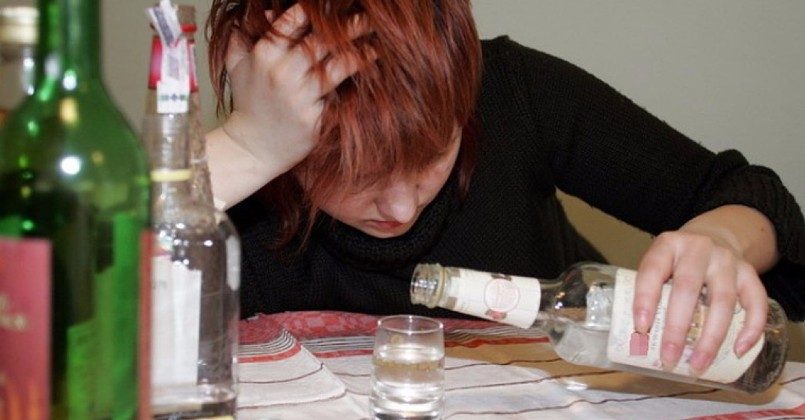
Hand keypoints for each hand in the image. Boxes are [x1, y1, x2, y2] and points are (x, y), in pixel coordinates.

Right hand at [222, 4, 372, 175]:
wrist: (253, 147)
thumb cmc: (249, 103)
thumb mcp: (237, 66)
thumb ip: (245, 35)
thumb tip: (267, 11)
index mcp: (264, 55)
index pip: (294, 21)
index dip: (316, 11)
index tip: (337, 6)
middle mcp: (282, 73)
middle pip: (321, 41)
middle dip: (348, 27)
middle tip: (368, 16)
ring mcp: (299, 97)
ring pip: (336, 67)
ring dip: (359, 53)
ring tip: (378, 42)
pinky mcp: (314, 118)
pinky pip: (340, 95)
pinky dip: (357, 83)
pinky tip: (371, 73)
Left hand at [632, 230, 767, 374]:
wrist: (717, 234)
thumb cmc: (679, 260)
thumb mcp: (660, 263)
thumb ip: (651, 291)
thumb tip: (641, 339)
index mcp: (668, 245)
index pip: (652, 270)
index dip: (645, 299)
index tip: (641, 329)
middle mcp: (698, 249)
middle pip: (687, 288)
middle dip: (677, 327)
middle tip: (669, 357)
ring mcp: (727, 260)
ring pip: (722, 300)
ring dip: (711, 337)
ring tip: (698, 363)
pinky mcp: (750, 273)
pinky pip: (756, 301)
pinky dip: (751, 327)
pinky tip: (739, 350)